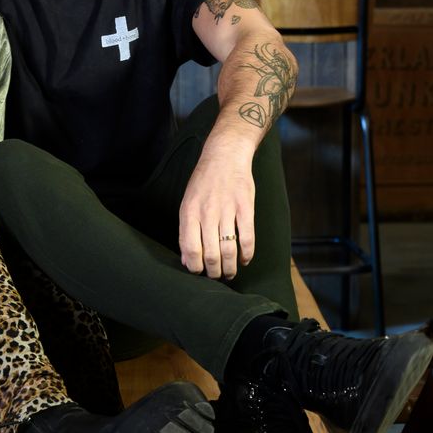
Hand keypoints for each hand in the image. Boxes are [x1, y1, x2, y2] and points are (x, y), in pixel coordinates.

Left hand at [178, 141, 255, 280]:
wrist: (225, 156)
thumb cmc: (203, 181)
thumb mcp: (188, 202)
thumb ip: (185, 231)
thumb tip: (186, 260)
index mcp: (189, 211)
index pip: (190, 249)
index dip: (195, 267)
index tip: (199, 273)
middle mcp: (207, 212)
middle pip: (210, 254)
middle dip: (213, 272)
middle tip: (216, 276)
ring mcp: (227, 210)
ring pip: (229, 250)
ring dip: (230, 268)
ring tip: (230, 273)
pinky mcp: (246, 208)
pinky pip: (247, 238)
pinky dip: (247, 254)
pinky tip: (245, 260)